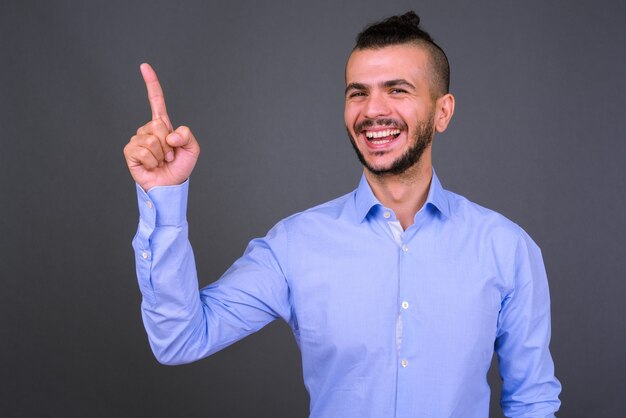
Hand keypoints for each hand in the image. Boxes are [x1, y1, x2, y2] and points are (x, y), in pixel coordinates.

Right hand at [124, 63, 199, 190]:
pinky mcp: (130, 152)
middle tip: (169, 156)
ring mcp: (138, 139)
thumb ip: (187, 136)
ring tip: (161, 162)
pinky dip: (152, 161)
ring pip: (152, 139)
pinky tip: (151, 166)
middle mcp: (148, 129)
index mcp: (163, 125)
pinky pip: (144, 150)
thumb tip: (170, 134)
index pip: (156, 101)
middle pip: (158, 124)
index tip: (144, 66)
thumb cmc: (179, 167)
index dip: (151, 84)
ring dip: (161, 155)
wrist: (170, 186)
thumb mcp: (192, 149)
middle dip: (168, 144)